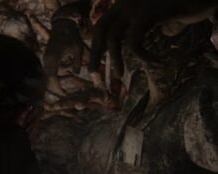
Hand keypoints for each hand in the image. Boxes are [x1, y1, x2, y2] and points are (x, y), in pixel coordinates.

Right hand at [43, 18, 83, 95]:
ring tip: (63, 90)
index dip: (57, 88)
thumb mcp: (78, 49)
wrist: (63, 24)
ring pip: (48, 77)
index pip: (52, 78)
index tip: (64, 94)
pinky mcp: (47, 58)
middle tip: (64, 96)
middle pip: (48, 80)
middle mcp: (47, 60)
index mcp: (53, 59)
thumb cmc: (71, 35)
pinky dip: (55, 78)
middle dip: (55, 89)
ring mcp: (46, 59)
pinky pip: (50, 72)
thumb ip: (77, 63)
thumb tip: (76, 73)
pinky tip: (62, 81)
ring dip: (55, 84)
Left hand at [89, 0, 217, 76]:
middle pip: (101, 28)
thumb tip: (166, 32)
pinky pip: (134, 42)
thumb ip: (162, 21)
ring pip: (113, 38)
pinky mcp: (149, 11)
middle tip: (91, 72)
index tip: (94, 59)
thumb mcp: (172, 12)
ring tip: (118, 75)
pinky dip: (142, 56)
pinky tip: (156, 61)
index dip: (96, 42)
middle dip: (94, 52)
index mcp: (128, 0)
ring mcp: (137, 3)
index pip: (104, 22)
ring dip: (115, 61)